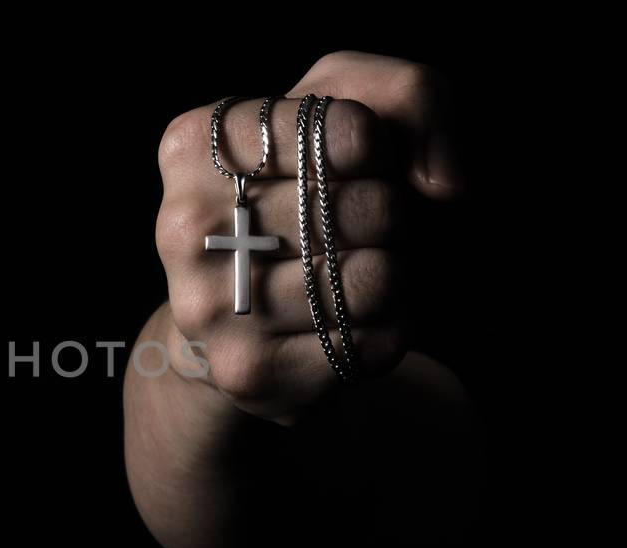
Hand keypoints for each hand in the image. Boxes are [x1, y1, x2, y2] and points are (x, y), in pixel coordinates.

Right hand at [152, 51, 461, 423]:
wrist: (244, 307)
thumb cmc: (308, 190)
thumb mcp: (350, 106)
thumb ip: (412, 95)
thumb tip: (443, 185)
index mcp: (194, 145)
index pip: (346, 131)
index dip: (377, 149)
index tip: (349, 163)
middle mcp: (183, 226)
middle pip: (365, 207)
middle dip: (388, 215)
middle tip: (351, 226)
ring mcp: (207, 306)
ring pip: (375, 280)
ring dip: (394, 274)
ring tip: (350, 270)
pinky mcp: (246, 373)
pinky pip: (371, 344)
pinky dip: (388, 328)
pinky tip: (348, 319)